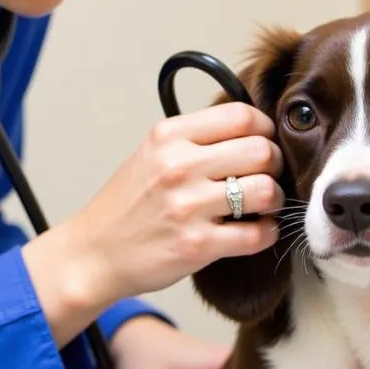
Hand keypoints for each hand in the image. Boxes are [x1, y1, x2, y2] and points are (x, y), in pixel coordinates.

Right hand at [23, 103, 282, 347]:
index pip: (241, 116)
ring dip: (275, 199)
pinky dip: (267, 232)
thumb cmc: (128, 204)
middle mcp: (178, 166)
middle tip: (265, 176)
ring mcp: (188, 207)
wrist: (94, 253)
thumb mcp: (151, 154)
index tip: (264, 141)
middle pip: (261, 150)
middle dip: (274, 164)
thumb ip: (195, 138)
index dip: (265, 128)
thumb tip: (253, 130)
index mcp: (169, 136)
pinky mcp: (197, 245)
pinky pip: (258, 234)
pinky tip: (255, 231)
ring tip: (263, 205)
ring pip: (266, 191)